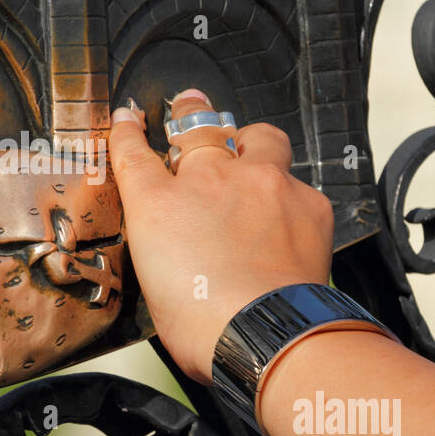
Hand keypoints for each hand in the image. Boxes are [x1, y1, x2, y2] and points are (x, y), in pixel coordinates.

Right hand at [108, 88, 334, 383]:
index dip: (129, 132)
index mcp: (156, 205)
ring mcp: (260, 182)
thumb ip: (166, 251)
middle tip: (190, 103)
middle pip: (197, 126)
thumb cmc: (203, 325)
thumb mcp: (156, 286)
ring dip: (252, 142)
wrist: (262, 332)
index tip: (129, 121)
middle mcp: (207, 180)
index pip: (133, 152)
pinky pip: (298, 184)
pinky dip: (291, 197)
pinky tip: (288, 217)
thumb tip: (178, 248)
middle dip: (191, 111)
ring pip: (260, 138)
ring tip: (252, 150)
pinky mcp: (304, 200)